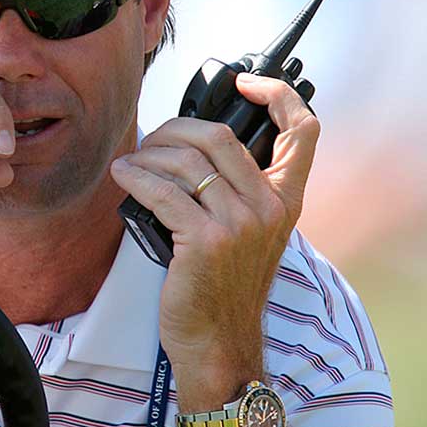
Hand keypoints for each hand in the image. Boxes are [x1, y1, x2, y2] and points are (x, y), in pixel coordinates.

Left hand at [109, 73, 316, 407]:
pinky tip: (123, 176)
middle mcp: (270, 208)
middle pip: (222, 136)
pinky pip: (162, 191)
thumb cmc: (224, 288)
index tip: (246, 82)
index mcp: (286, 201)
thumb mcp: (251, 235)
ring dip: (150, 154)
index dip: (278, 95)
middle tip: (154, 141)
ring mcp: (240, 224)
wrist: (219, 344)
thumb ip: (240, 192)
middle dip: (178, 129)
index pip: (304, 132)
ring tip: (133, 163)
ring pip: (187, 160)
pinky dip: (136, 177)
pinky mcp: (205, 241)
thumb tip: (192, 146)